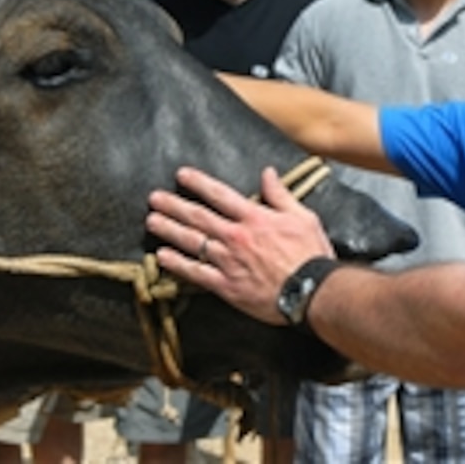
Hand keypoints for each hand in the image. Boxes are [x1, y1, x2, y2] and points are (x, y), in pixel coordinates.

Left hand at [146, 165, 335, 324]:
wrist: (313, 292)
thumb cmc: (311, 255)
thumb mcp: (303, 217)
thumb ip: (280, 195)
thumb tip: (267, 173)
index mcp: (255, 218)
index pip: (220, 195)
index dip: (199, 183)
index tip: (181, 175)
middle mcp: (237, 237)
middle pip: (199, 217)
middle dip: (174, 205)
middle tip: (154, 198)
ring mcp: (228, 262)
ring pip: (192, 242)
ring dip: (169, 230)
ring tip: (151, 221)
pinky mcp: (226, 286)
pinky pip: (196, 273)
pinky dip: (177, 264)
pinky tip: (161, 257)